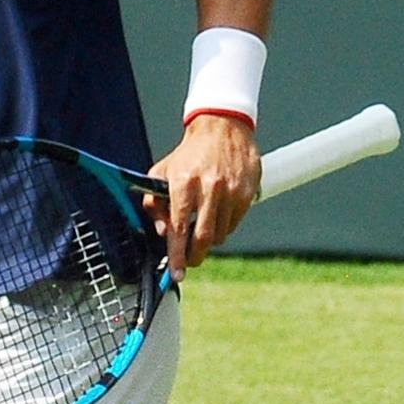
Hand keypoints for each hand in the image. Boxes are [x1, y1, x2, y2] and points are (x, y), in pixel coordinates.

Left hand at [142, 114, 260, 280]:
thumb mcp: (162, 172)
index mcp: (183, 183)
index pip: (179, 229)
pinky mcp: (247, 193)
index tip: (176, 274)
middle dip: (194, 257)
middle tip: (189, 262)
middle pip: (203, 239)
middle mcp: (208, 188)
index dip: (177, 255)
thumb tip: (164, 233)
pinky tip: (218, 213)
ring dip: (209, 240)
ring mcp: (230, 192)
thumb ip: (155, 203)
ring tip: (202, 225)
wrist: (221, 128)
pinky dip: (224, 227)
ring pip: (220, 235)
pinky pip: (234, 224)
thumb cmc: (188, 155)